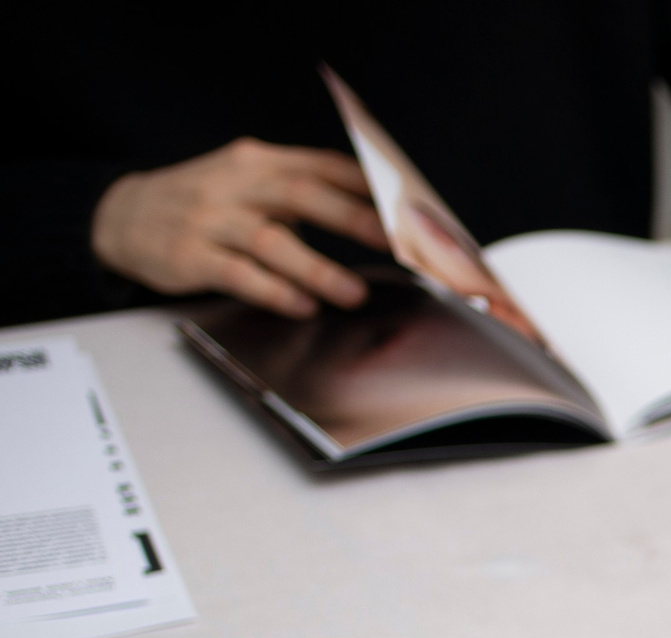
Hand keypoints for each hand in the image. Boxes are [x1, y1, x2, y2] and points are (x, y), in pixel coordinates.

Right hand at [91, 139, 389, 317]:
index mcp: (261, 162)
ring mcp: (211, 219)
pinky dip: (274, 291)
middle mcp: (237, 184)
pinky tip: (302, 306)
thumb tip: (382, 215)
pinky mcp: (190, 255)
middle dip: (354, 218)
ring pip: (271, 241)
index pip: (325, 166)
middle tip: (396, 244)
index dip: (370, 186)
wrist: (123, 215)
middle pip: (301, 194)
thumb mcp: (252, 182)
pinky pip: (238, 274)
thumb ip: (308, 192)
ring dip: (317, 268)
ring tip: (354, 293)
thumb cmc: (208, 203)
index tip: (410, 209)